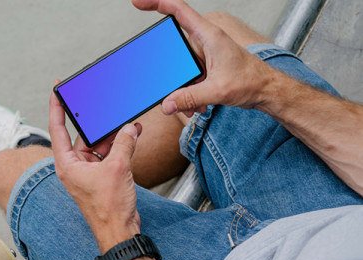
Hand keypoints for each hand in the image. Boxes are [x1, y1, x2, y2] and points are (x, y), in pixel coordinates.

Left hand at [49, 80, 142, 252]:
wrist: (119, 231)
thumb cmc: (109, 208)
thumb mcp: (117, 168)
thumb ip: (124, 144)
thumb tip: (129, 128)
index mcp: (67, 164)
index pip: (57, 128)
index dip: (56, 106)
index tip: (57, 89)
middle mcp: (75, 166)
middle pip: (83, 135)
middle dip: (97, 123)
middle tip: (104, 106)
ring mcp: (89, 171)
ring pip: (99, 144)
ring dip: (113, 135)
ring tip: (127, 124)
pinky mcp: (102, 176)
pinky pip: (109, 154)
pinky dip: (120, 146)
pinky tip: (132, 135)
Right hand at [133, 0, 276, 114]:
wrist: (266, 91)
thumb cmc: (251, 81)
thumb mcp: (217, 90)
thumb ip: (189, 98)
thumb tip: (167, 103)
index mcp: (208, 35)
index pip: (178, 10)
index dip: (156, 3)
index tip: (138, 3)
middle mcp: (205, 42)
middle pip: (174, 49)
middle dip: (171, 74)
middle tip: (172, 89)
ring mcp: (205, 55)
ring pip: (181, 70)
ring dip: (183, 89)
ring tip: (194, 104)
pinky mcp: (206, 68)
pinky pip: (189, 79)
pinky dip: (190, 94)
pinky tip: (199, 105)